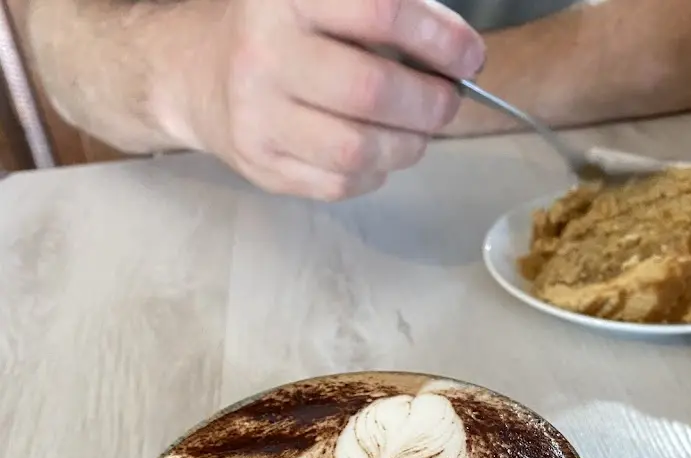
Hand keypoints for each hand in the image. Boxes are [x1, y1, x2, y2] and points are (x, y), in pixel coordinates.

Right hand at [161, 0, 483, 199]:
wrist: (199, 73)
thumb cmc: (280, 31)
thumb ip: (382, 15)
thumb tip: (455, 56)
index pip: (382, 11)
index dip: (439, 38)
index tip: (468, 57)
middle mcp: (266, 55)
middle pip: (373, 91)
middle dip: (430, 104)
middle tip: (446, 103)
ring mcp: (259, 117)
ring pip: (358, 150)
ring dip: (407, 147)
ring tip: (418, 133)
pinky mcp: (263, 165)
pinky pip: (340, 185)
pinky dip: (376, 174)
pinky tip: (379, 155)